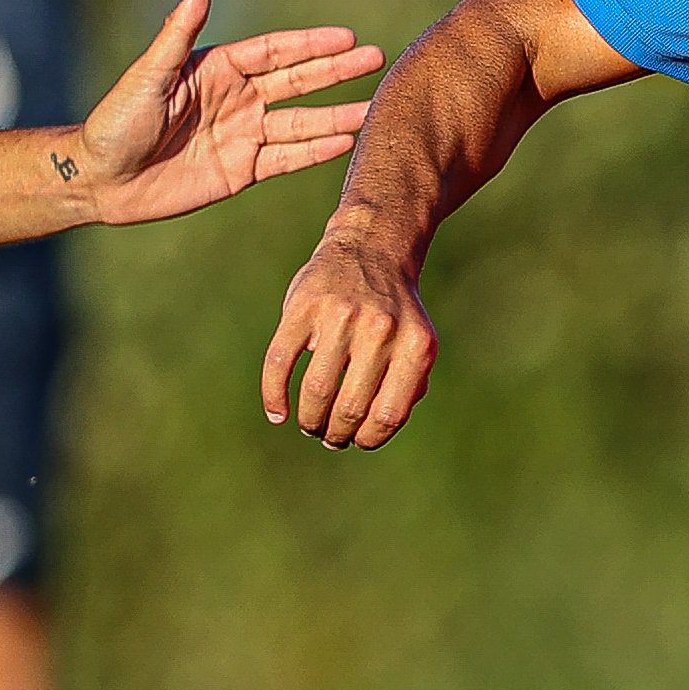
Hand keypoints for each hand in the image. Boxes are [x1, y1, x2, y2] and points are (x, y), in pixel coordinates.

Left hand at [80, 0, 381, 227]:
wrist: (101, 179)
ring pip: (300, 122)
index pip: (275, 52)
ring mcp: (242, 135)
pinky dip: (316, 151)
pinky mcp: (241, 170)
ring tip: (374, 108)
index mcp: (218, 68)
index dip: (312, 45)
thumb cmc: (116, 121)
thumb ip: (179, 33)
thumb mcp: (149, 75)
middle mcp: (237, 98)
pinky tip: (345, 141)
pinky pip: (286, 158)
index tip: (348, 37)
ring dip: (337, 115)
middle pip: (298, 82)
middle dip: (337, 72)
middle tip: (378, 60)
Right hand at [260, 224, 440, 449]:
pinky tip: (277, 413)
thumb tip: (379, 428)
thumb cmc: (392, 309)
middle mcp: (380, 329)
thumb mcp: (415, 341)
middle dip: (337, 434)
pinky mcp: (303, 307)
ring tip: (310, 425)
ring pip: (316, 391)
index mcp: (414, 345)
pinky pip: (280, 362)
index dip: (369, 439)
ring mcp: (340, 316)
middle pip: (350, 408)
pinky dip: (274, 395)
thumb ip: (408, 382)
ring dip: (310, 420)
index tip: (357, 441)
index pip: (388, 415)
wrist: (371, 248)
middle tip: (329, 436)